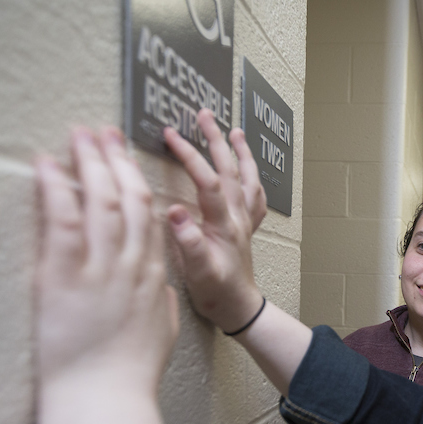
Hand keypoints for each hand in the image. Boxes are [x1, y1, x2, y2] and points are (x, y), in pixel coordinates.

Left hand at [32, 127, 177, 423]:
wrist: (104, 398)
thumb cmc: (128, 378)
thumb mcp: (160, 337)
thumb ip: (160, 306)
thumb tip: (160, 291)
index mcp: (153, 278)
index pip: (151, 218)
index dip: (138, 183)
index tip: (126, 161)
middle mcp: (131, 265)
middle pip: (130, 198)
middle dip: (115, 160)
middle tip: (102, 133)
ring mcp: (100, 268)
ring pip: (100, 200)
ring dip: (88, 162)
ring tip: (76, 135)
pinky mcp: (65, 276)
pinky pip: (62, 219)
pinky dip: (53, 187)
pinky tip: (44, 163)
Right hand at [164, 110, 266, 332]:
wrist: (239, 309)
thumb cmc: (216, 293)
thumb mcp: (197, 272)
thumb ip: (187, 242)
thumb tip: (174, 211)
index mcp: (223, 224)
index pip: (206, 180)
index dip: (189, 155)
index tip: (169, 133)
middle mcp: (237, 217)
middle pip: (229, 169)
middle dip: (215, 140)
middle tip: (204, 114)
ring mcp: (243, 221)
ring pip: (246, 178)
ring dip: (239, 153)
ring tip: (234, 131)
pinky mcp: (245, 228)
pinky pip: (253, 196)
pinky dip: (252, 177)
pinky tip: (249, 170)